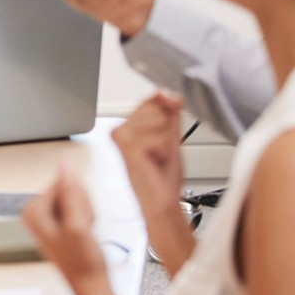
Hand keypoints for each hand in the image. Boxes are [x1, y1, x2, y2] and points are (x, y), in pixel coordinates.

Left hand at [25, 161, 133, 294]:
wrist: (91, 285)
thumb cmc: (83, 261)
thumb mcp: (78, 224)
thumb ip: (70, 191)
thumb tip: (64, 163)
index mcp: (32, 210)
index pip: (63, 182)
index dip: (78, 198)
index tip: (79, 220)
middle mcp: (35, 211)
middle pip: (68, 187)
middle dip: (83, 205)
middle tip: (83, 229)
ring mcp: (47, 217)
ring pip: (76, 197)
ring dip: (86, 213)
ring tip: (84, 234)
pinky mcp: (59, 222)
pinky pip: (79, 207)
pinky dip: (87, 218)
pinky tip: (85, 234)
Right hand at [114, 92, 185, 213]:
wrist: (160, 203)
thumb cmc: (163, 177)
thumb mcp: (172, 137)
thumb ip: (170, 112)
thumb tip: (165, 91)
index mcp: (131, 125)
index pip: (152, 99)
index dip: (166, 114)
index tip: (164, 136)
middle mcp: (122, 128)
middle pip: (156, 107)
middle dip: (166, 129)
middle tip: (160, 150)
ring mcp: (122, 136)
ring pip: (158, 119)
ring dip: (166, 140)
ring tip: (157, 156)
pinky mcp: (126, 145)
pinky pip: (158, 134)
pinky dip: (164, 149)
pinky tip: (154, 161)